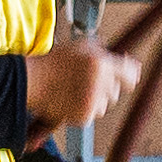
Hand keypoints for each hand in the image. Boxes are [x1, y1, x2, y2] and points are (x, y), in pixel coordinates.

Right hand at [23, 40, 140, 133]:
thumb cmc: (53, 61)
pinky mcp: (84, 116)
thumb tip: (124, 58)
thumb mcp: (81, 45)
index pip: (130, 74)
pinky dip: (83, 110)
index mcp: (102, 63)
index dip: (129, 75)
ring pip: (104, 105)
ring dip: (95, 100)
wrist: (31, 80)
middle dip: (106, 88)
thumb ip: (104, 51)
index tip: (128, 77)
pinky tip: (69, 100)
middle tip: (88, 82)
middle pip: (116, 91)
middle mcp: (100, 83)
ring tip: (75, 91)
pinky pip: (91, 114)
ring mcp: (93, 101)